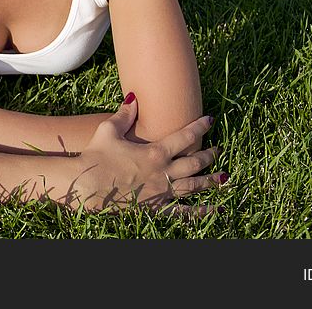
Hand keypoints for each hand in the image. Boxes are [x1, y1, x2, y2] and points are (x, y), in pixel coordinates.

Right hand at [71, 95, 225, 215]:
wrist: (86, 185)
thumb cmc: (95, 157)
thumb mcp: (108, 130)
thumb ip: (125, 114)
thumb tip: (133, 97)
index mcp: (155, 151)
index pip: (185, 136)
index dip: (199, 127)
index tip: (210, 120)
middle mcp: (163, 172)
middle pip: (194, 162)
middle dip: (209, 155)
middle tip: (218, 150)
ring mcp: (161, 192)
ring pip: (194, 186)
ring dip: (211, 181)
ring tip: (225, 178)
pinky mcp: (155, 208)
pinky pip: (182, 213)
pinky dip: (200, 212)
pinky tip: (215, 210)